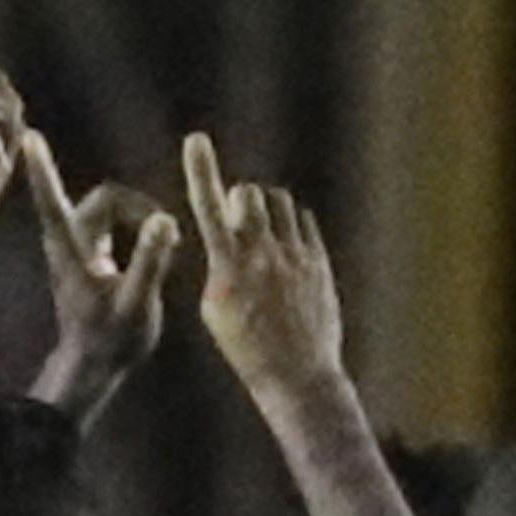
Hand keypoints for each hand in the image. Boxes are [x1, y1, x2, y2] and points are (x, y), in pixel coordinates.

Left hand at [25, 132, 180, 416]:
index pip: (53, 200)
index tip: (28, 137)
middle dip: (140, 207)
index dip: (44, 169)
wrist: (94, 366)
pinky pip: (113, 223)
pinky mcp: (89, 255)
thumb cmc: (112, 340)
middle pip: (106, 199)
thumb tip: (164, 219)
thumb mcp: (137, 302)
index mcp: (72, 250)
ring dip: (141, 217)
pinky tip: (160, 249)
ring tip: (169, 245)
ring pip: (111, 210)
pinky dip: (137, 227)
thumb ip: (150, 260)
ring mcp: (78, 247)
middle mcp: (70, 242)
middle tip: (171, 238)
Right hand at [182, 131, 344, 399]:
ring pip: (280, 202)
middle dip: (239, 197)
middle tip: (237, 218)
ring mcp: (295, 257)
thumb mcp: (215, 309)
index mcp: (228, 268)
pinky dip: (291, 225)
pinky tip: (286, 247)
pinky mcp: (319, 263)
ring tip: (263, 231)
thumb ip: (218, 266)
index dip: (201, 170)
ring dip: (266, 207)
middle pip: (249, 193)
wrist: (297, 376)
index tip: (196, 139)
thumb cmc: (248, 348)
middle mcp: (262, 255)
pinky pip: (304, 222)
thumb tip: (224, 239)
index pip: (208, 207)